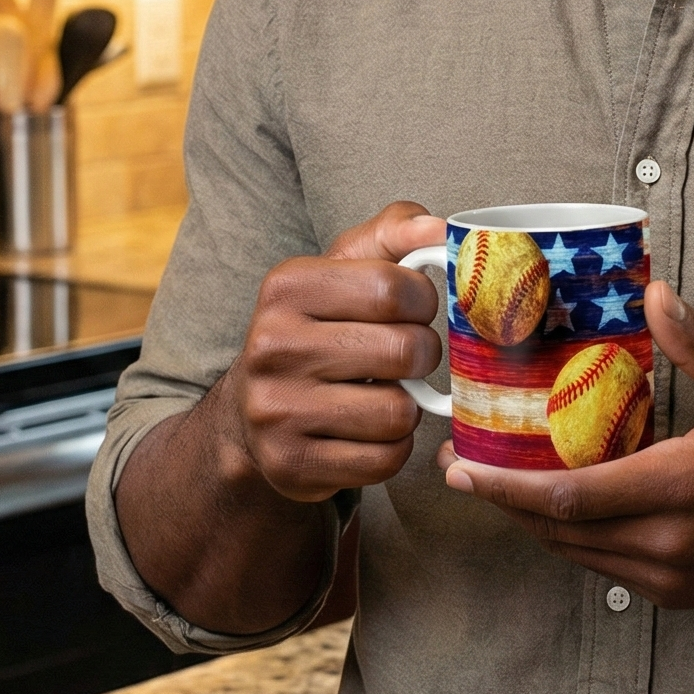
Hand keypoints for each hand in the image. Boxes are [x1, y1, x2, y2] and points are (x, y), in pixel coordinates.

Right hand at [227, 200, 446, 503]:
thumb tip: (440, 229)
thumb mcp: (344, 269)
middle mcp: (272, 345)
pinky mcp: (291, 464)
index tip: (412, 309)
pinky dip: (392, 447)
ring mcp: (276, 410)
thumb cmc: (318, 328)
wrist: (253, 412)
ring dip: (408, 405)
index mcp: (287, 286)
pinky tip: (370, 431)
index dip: (423, 301)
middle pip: (404, 351)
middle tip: (407, 356)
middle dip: (422, 355)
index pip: (394, 287)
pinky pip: (385, 459)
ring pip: (398, 412)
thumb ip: (394, 234)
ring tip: (384, 393)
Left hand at [437, 281, 693, 606]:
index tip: (461, 467)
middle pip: (558, 531)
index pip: (569, 498)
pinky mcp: (680, 593)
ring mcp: (673, 577)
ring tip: (499, 483)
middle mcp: (668, 543)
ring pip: (577, 554)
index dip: (506, 487)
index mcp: (680, 488)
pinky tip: (561, 505)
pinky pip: (606, 566)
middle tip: (461, 469)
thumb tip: (655, 294)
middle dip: (503, 503)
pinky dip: (574, 538)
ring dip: (534, 522)